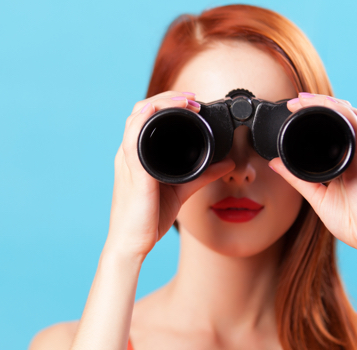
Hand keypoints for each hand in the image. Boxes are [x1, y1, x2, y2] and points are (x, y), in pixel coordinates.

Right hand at [106, 91, 235, 260]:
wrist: (132, 244)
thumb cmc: (149, 218)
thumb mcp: (181, 190)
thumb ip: (203, 175)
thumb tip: (228, 164)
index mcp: (138, 155)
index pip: (147, 116)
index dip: (169, 102)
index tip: (194, 103)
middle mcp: (129, 154)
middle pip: (142, 110)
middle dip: (168, 98)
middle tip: (194, 100)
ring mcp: (128, 162)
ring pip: (137, 118)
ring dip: (161, 103)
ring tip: (186, 102)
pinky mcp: (133, 174)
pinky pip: (133, 140)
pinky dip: (144, 121)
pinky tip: (156, 113)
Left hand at [269, 93, 356, 257]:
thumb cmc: (353, 222)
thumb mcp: (318, 197)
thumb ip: (297, 179)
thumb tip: (275, 163)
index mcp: (344, 161)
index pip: (332, 128)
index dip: (316, 113)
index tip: (293, 108)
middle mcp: (355, 154)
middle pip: (343, 116)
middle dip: (321, 102)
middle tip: (297, 100)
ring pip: (350, 118)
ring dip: (329, 104)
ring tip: (306, 100)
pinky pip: (356, 133)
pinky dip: (342, 117)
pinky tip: (329, 110)